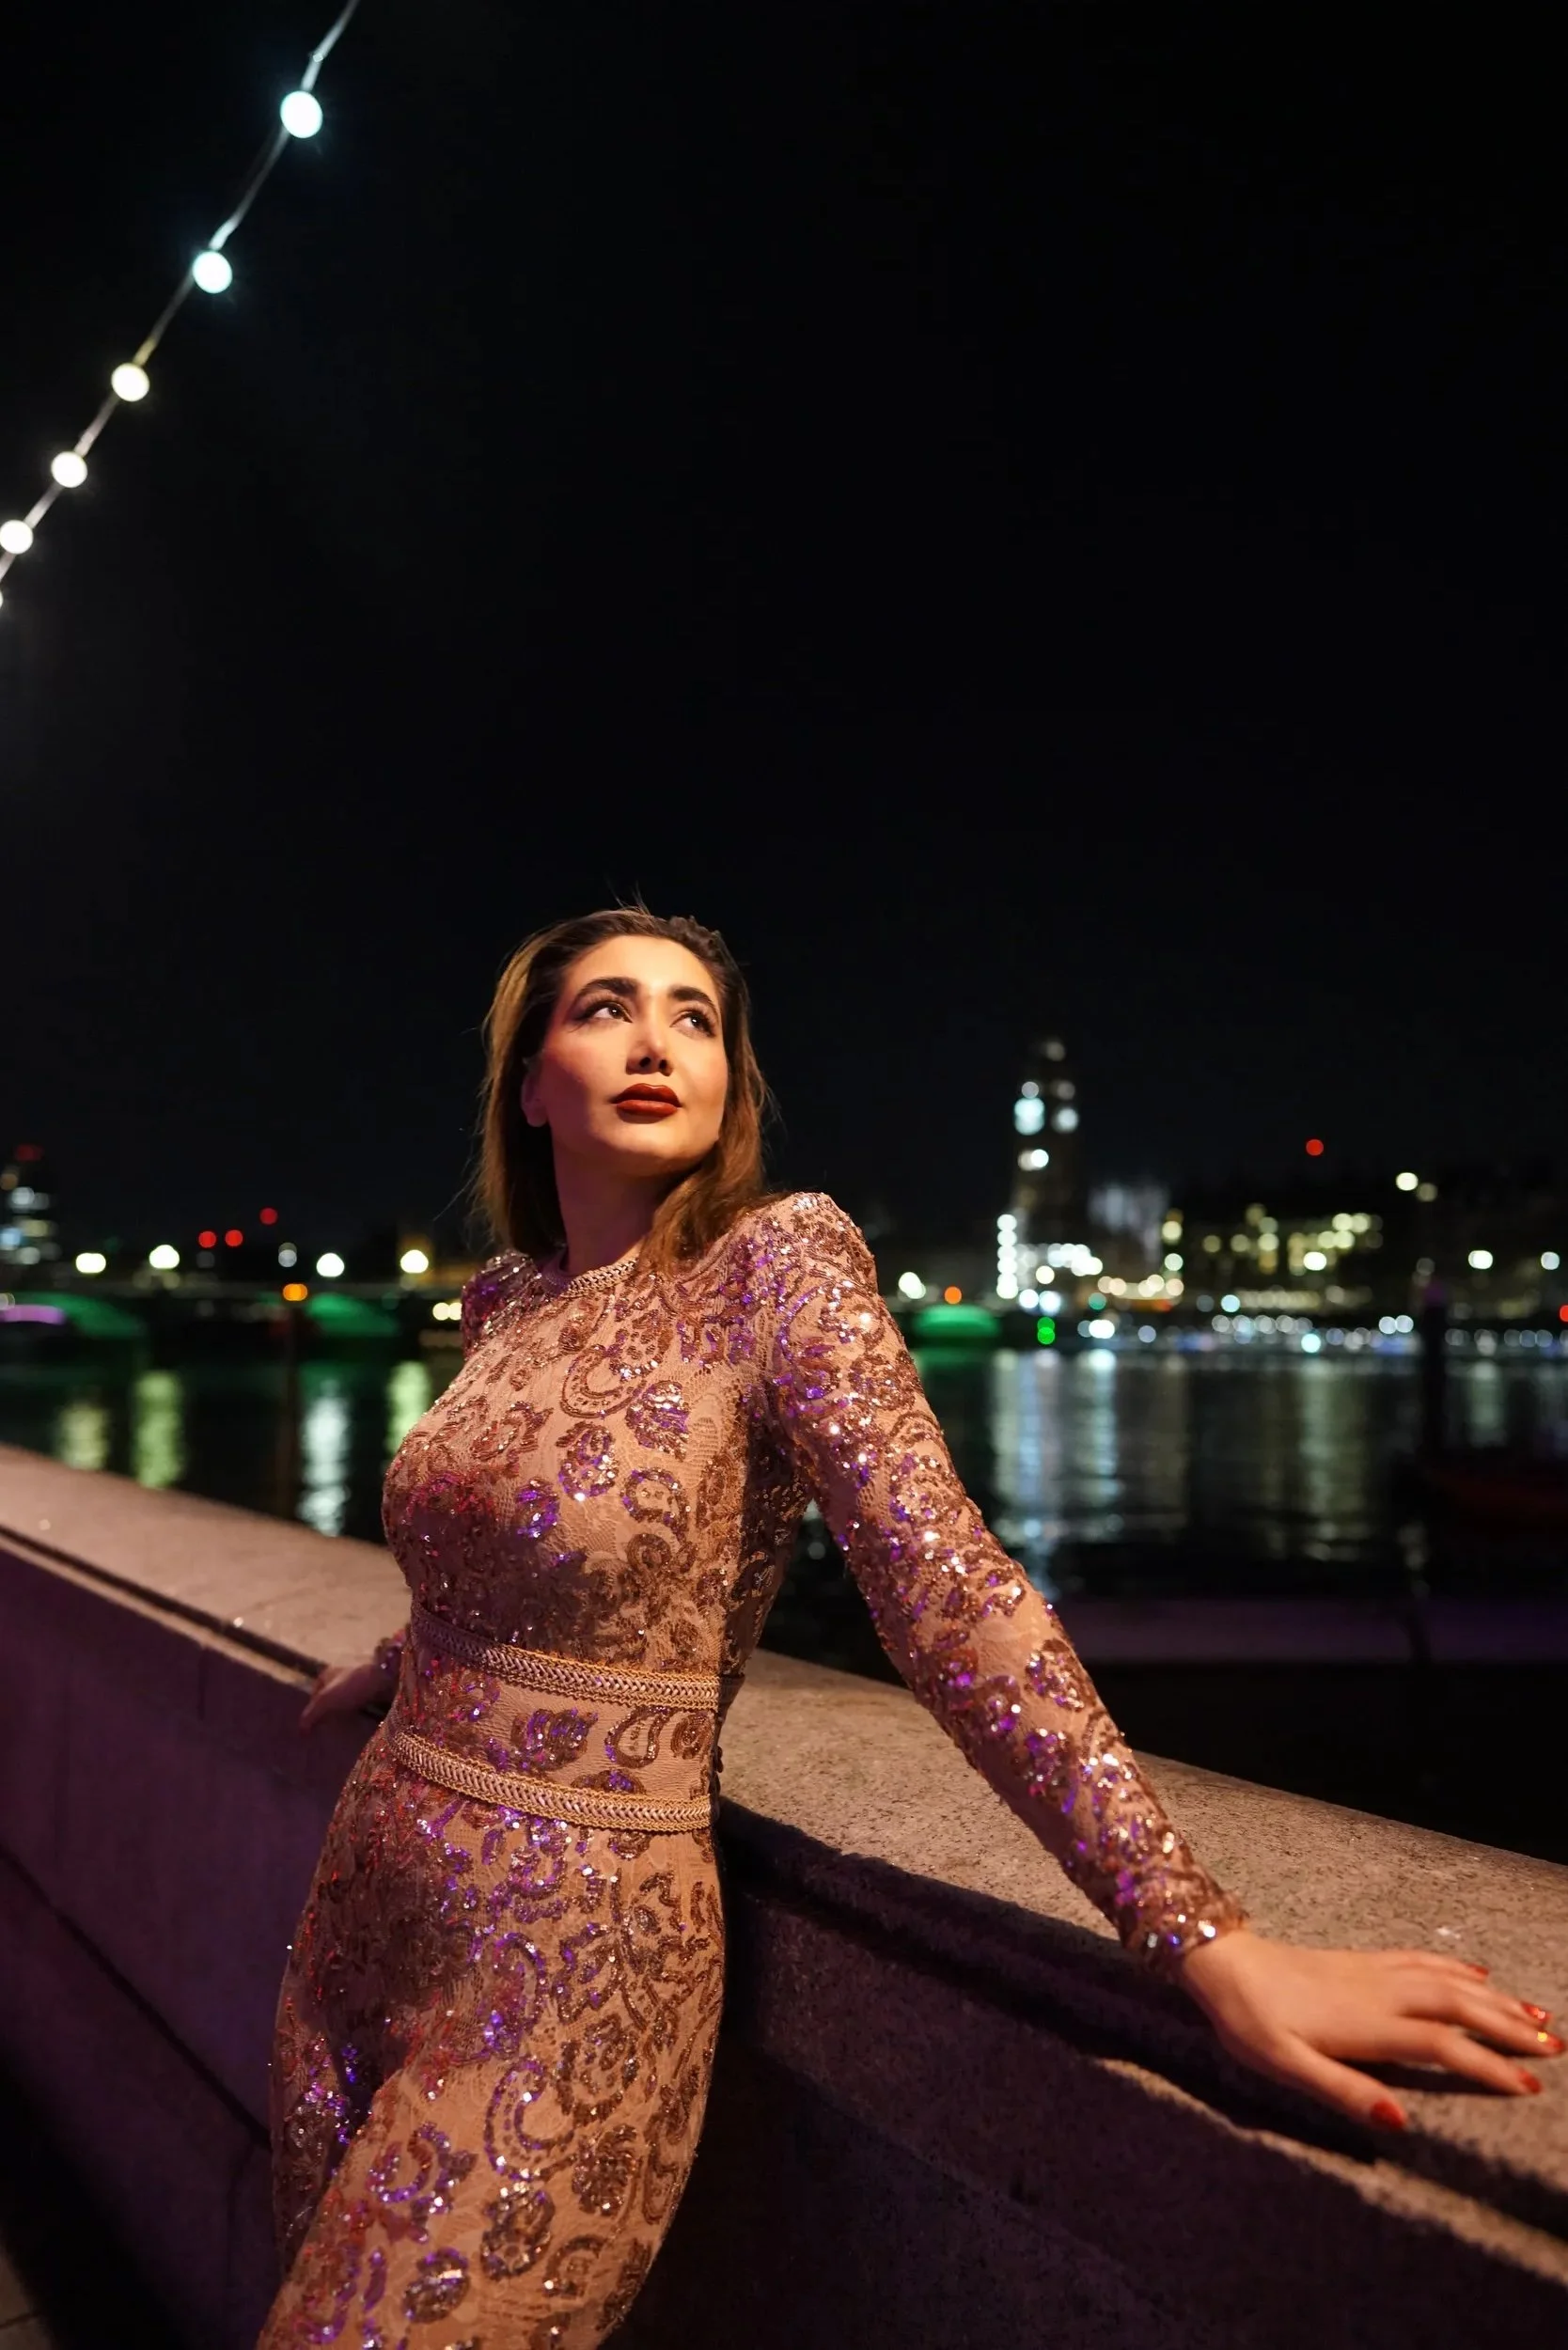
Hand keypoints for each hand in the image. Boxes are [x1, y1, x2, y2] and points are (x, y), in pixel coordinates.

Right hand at [298, 1657, 394, 1732]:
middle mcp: (343, 1673)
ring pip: (348, 1700)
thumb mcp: (326, 1699)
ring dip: (346, 1714)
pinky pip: (364, 1705)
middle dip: (330, 1712)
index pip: (315, 1692)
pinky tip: (360, 1725)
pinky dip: (360, 1714)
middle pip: (332, 1696)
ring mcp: (361, 1680)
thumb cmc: (352, 1685)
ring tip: (342, 1732)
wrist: (388, 1675)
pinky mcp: (376, 1688)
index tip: (312, 1726)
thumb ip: (311, 1715)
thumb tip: (300, 1732)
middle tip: (327, 1731)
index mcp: (328, 1672)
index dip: (313, 1708)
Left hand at [1176, 1926, 1563, 2128]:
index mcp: (1368, 2025)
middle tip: (1556, 2046)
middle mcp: (1380, 1994)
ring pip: (1447, 1980)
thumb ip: (1343, 2091)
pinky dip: (1456, 1967)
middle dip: (1509, 2026)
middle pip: (1459, 2006)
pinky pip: (1421, 1960)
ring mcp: (1373, 1973)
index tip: (1530, 2084)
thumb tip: (1398, 2120)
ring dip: (1495, 1997)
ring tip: (1537, 2014)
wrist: (1223, 1963)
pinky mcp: (1362, 1961)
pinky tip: (1479, 1973)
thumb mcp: (1286, 2067)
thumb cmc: (1251, 2023)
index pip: (1443, 2046)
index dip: (1488, 2064)